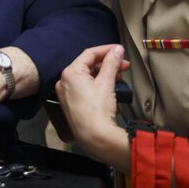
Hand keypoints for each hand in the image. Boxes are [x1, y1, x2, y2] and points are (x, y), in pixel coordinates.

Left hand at [55, 45, 130, 165]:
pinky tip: (110, 85)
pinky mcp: (71, 103)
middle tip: (124, 65)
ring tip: (119, 75)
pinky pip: (84, 87)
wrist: (94, 137)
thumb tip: (117, 50)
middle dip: (107, 63)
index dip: (107, 50)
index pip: (89, 54)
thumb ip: (112, 63)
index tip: (120, 50)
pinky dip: (97, 83)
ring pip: (87, 76)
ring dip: (104, 73)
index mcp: (70, 73)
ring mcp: (66, 93)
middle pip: (88, 65)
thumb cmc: (98, 110)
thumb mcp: (107, 82)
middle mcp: (64, 81)